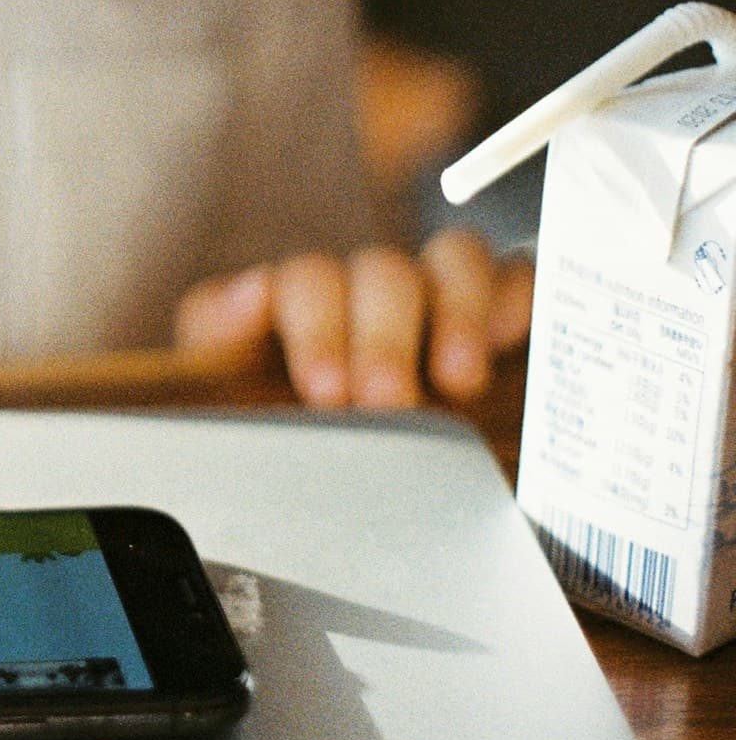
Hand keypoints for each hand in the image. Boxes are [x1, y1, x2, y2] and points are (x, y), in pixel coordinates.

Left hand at [174, 229, 534, 407]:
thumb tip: (253, 291)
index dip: (319, 329)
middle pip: (383, 273)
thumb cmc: (273, 425)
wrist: (330, 480)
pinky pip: (519, 278)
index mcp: (298, 302)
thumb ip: (221, 333)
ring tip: (460, 379)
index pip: (307, 281)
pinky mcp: (502, 316)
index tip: (327, 391)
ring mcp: (439, 296)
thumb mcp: (228, 389)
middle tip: (387, 401)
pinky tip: (515, 339)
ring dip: (459, 312)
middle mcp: (369, 289)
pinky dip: (518, 298)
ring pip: (454, 260)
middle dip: (386, 337)